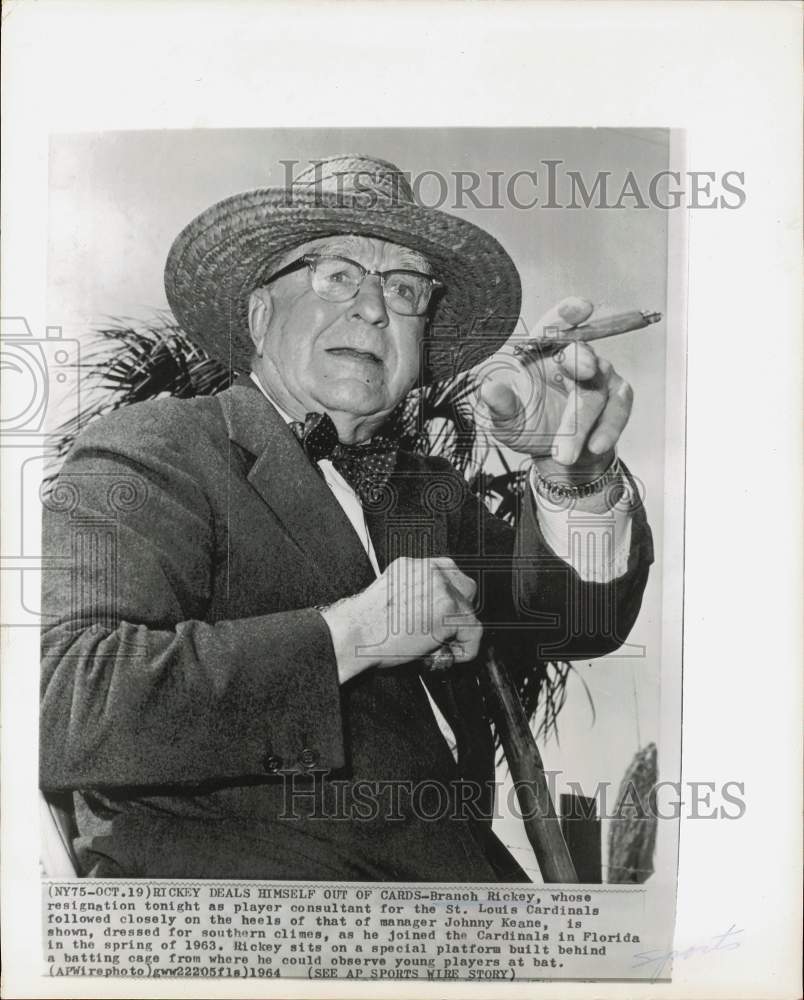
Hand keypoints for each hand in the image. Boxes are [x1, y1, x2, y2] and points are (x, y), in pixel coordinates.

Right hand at [319, 557, 481, 683]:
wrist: (355, 634)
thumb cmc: (363, 624)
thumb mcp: (389, 595)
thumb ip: (412, 593)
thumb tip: (427, 610)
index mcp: (414, 566)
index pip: (448, 573)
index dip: (449, 597)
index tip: (442, 615)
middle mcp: (430, 572)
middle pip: (465, 589)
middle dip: (459, 612)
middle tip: (444, 634)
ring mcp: (441, 589)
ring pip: (469, 612)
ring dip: (458, 634)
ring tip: (438, 648)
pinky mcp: (448, 611)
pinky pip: (473, 633)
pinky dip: (464, 650)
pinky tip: (441, 656)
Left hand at [477, 298, 633, 478]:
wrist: (558, 457)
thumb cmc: (528, 427)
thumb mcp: (507, 421)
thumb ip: (501, 406)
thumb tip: (489, 389)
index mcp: (542, 353)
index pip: (555, 325)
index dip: (568, 313)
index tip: (580, 307)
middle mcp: (573, 358)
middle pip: (581, 352)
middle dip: (582, 361)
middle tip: (583, 372)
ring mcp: (599, 376)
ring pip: (596, 389)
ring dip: (582, 423)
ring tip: (563, 453)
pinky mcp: (618, 399)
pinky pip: (618, 408)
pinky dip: (608, 429)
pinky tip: (595, 446)